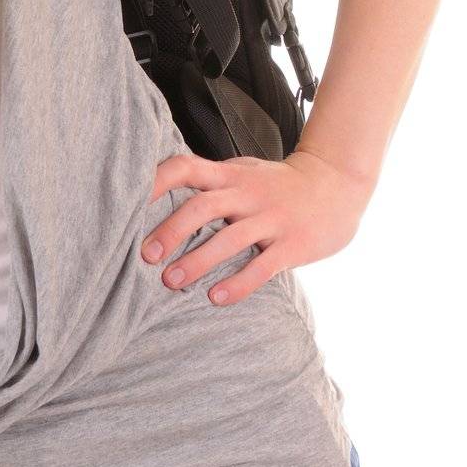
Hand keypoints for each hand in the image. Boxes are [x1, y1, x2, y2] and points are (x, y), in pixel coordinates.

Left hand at [140, 147, 373, 306]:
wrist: (337, 184)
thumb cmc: (279, 183)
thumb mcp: (245, 171)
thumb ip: (212, 181)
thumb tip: (163, 192)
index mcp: (230, 174)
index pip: (186, 167)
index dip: (157, 181)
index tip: (130, 202)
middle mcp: (247, 193)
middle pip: (202, 206)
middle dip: (171, 230)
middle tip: (145, 255)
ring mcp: (271, 218)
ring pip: (229, 239)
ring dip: (197, 261)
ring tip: (171, 282)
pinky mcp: (293, 244)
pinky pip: (262, 266)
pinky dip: (238, 284)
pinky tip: (216, 299)